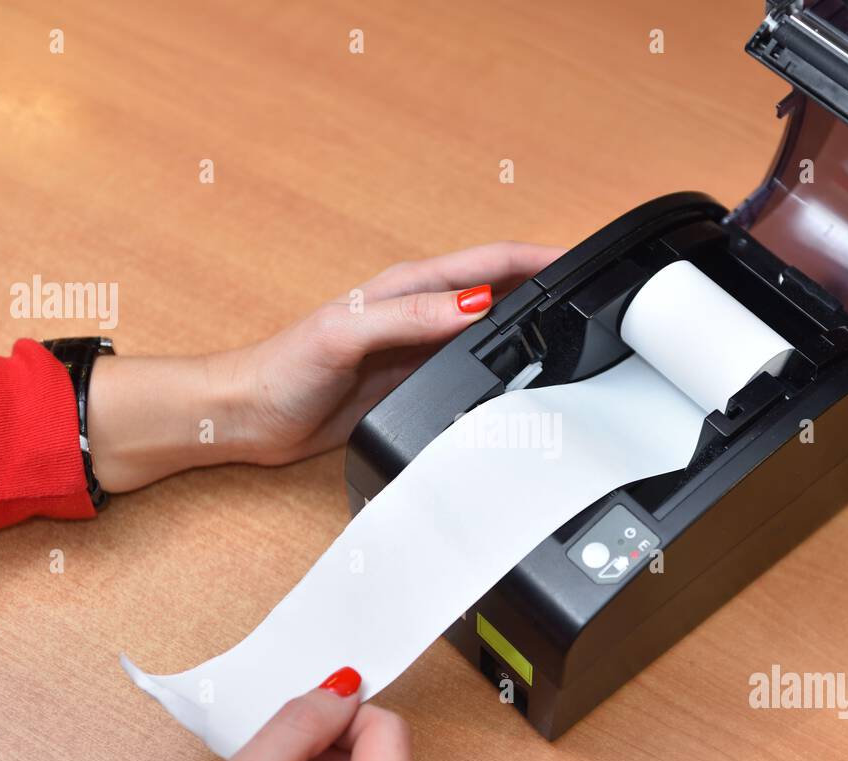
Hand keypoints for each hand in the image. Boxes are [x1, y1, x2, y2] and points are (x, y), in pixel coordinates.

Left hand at [86, 241, 562, 490]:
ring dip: (531, 324)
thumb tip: (474, 305)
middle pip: (502, 289)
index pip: (492, 261)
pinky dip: (504, 365)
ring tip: (576, 329)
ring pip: (494, 329)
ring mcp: (421, 347)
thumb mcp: (346, 334)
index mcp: (410, 287)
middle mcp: (421, 312)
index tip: (584, 260)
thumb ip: (409, 317)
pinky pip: (472, 367)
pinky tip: (522, 379)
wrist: (251, 416)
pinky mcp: (414, 381)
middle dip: (549, 284)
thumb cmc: (283, 367)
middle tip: (597, 293)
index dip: (541, 256)